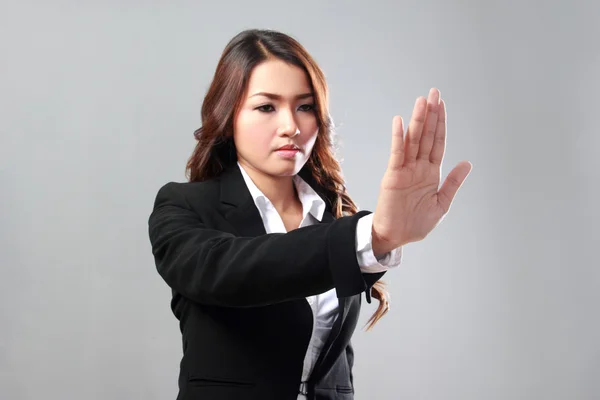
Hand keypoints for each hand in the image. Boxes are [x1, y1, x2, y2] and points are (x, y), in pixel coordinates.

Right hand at [371, 88, 471, 254]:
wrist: (395, 237)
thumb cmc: (416, 223)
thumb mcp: (441, 204)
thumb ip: (453, 183)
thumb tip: (467, 163)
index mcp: (431, 173)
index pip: (438, 143)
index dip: (441, 124)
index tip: (442, 105)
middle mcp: (418, 167)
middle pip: (426, 136)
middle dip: (431, 114)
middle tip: (433, 93)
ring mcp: (405, 170)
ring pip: (413, 140)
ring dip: (417, 120)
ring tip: (421, 101)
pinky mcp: (392, 176)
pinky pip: (396, 153)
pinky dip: (398, 138)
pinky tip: (400, 122)